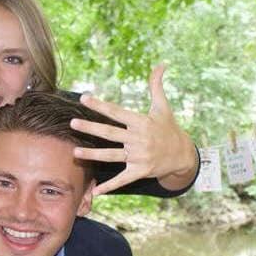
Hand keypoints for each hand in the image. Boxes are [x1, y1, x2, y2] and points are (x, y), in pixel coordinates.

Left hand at [70, 64, 199, 195]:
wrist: (182, 154)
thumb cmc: (169, 128)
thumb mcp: (163, 107)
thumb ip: (157, 85)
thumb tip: (162, 64)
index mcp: (141, 122)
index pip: (116, 112)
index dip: (100, 105)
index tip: (85, 97)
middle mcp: (138, 139)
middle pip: (110, 133)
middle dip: (91, 127)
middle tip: (73, 122)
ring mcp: (139, 156)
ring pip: (111, 155)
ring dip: (93, 154)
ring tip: (76, 151)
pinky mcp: (140, 171)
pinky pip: (122, 179)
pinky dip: (109, 186)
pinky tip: (95, 191)